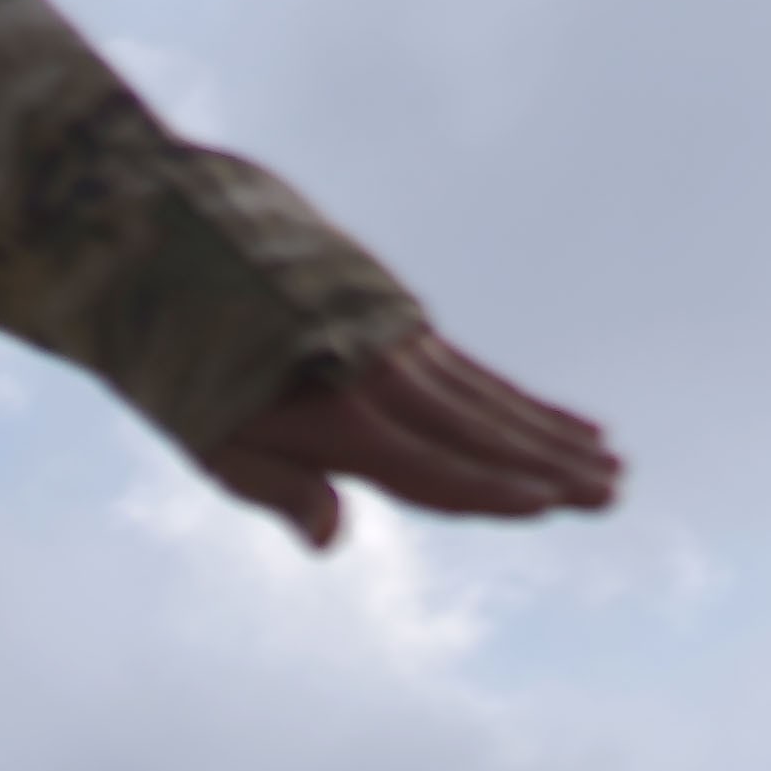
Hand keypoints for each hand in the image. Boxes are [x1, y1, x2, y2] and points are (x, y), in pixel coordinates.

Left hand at [199, 330, 620, 546]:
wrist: (155, 229)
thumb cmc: (170, 352)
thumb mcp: (210, 433)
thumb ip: (276, 486)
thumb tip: (331, 542)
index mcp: (340, 414)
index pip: (433, 468)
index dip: (492, 493)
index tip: (552, 505)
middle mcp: (380, 373)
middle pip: (480, 432)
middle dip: (550, 464)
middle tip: (615, 490)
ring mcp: (391, 337)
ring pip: (485, 396)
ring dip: (549, 430)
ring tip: (610, 456)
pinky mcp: (388, 312)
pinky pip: (466, 365)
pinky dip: (510, 393)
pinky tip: (545, 411)